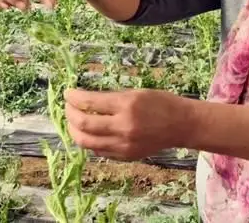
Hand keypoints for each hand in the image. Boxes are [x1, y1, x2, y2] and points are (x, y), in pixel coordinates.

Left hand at [64, 88, 190, 160]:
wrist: (181, 125)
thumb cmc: (161, 103)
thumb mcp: (135, 92)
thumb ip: (111, 99)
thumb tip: (85, 100)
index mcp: (127, 105)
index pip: (90, 103)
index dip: (74, 98)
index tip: (68, 93)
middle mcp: (123, 127)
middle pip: (84, 125)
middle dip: (70, 114)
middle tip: (68, 106)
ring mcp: (124, 145)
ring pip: (87, 142)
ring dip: (74, 130)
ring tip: (73, 121)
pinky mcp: (125, 156)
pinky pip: (98, 150)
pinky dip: (89, 141)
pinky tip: (88, 132)